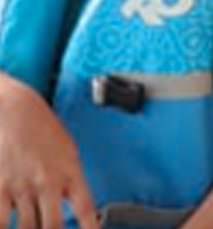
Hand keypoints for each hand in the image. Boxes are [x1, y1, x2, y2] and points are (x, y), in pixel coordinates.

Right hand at [0, 78, 97, 228]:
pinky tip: (9, 226)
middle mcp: (47, 181)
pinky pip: (1, 219)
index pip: (85, 207)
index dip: (89, 228)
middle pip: (53, 225)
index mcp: (70, 171)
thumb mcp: (67, 151)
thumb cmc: (42, 129)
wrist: (14, 110)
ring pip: (26, 227)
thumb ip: (71, 179)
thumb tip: (71, 206)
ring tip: (33, 227)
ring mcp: (22, 185)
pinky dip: (5, 225)